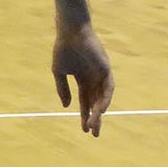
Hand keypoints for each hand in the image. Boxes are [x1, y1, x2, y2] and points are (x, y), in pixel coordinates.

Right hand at [52, 20, 112, 135]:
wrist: (70, 33)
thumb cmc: (63, 49)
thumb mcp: (59, 72)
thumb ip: (63, 89)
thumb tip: (67, 107)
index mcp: (83, 80)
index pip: (85, 102)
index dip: (84, 115)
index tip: (84, 130)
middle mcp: (93, 79)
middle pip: (95, 103)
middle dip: (94, 118)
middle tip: (94, 134)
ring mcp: (100, 74)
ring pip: (102, 97)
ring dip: (99, 112)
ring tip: (94, 124)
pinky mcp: (106, 68)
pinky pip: (108, 87)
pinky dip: (105, 98)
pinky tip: (101, 110)